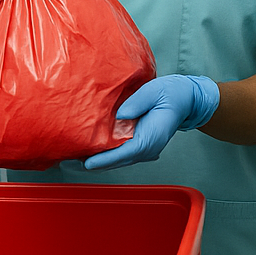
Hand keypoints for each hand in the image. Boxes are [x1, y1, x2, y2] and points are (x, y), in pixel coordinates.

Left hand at [85, 75, 219, 170]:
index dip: (105, 159)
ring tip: (75, 155)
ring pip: (118, 159)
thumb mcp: (154, 91)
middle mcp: (148, 148)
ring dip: (98, 159)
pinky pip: (121, 153)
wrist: (185, 99)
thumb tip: (120, 115)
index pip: (126, 153)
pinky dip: (106, 154)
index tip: (87, 163)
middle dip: (95, 162)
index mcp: (152, 137)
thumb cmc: (170, 94)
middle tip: (71, 159)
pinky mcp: (140, 145)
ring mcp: (144, 149)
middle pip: (118, 160)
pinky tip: (91, 149)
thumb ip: (138, 102)